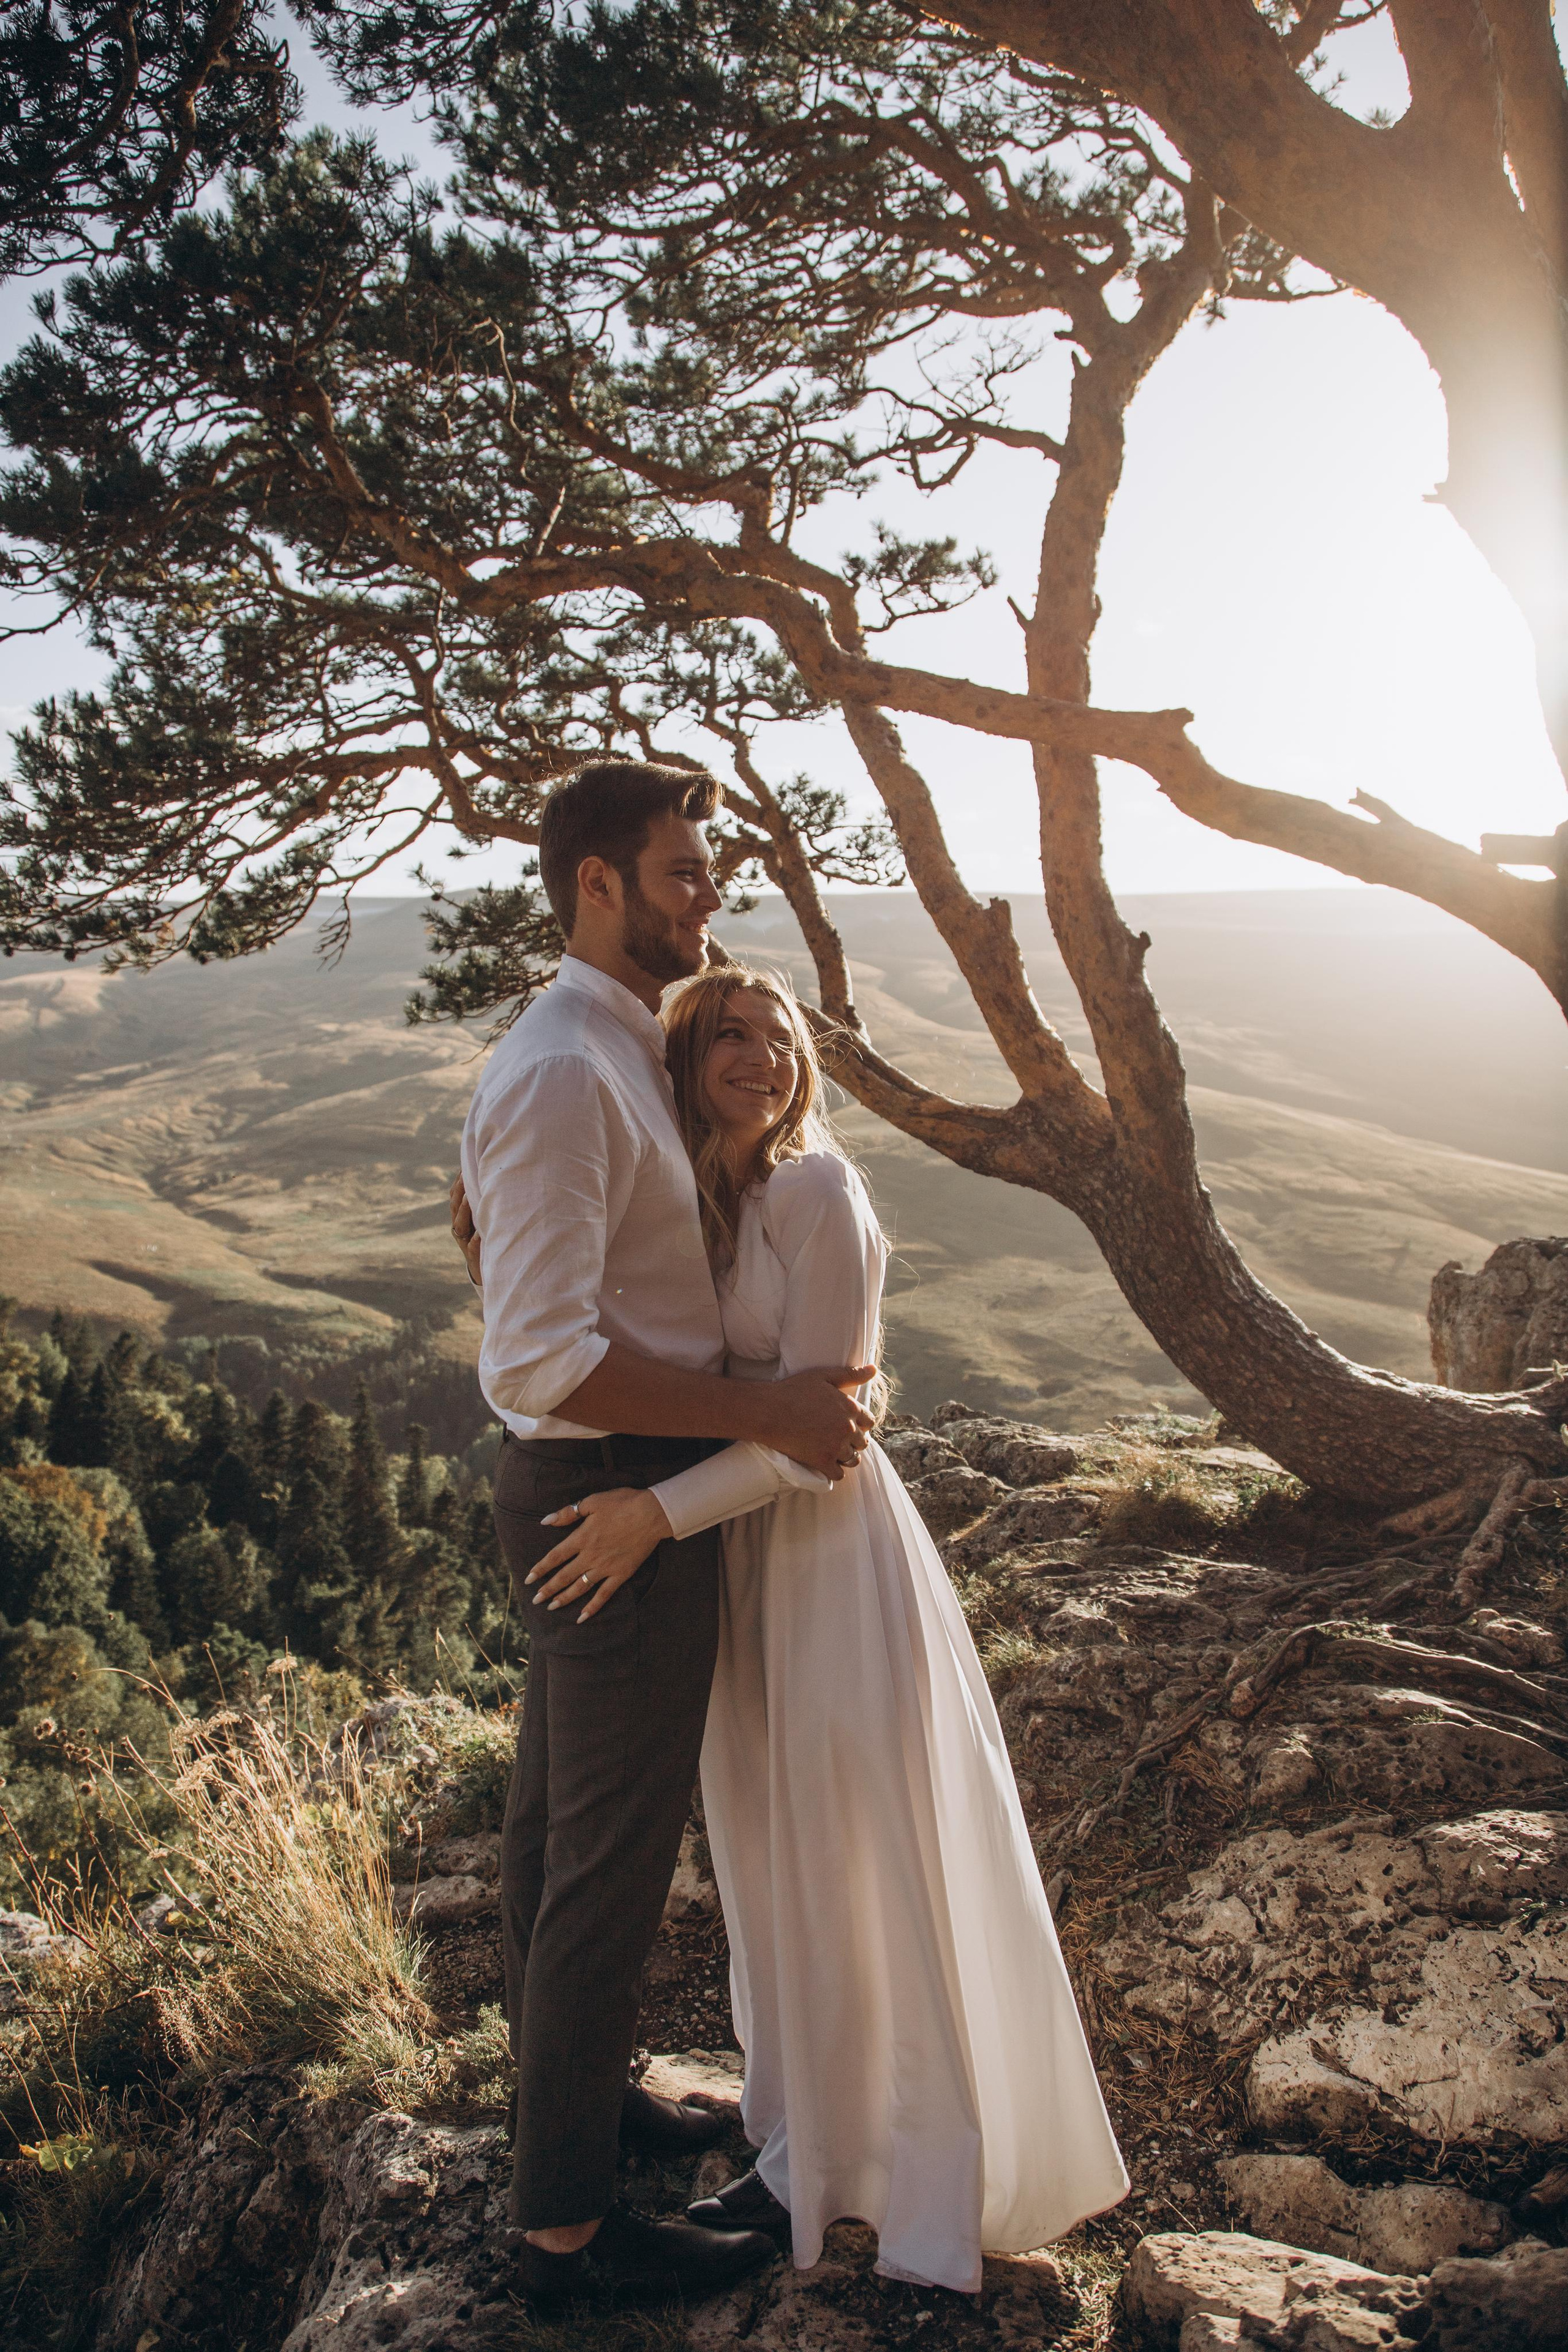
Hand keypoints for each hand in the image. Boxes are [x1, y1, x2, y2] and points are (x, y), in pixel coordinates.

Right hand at [449, 1172, 482, 1286]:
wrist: (485, 1271)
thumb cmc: (486, 1240)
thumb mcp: (482, 1221)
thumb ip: (482, 1203)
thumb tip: (492, 1178)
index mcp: (461, 1217)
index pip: (455, 1197)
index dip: (458, 1182)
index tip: (464, 1166)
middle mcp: (459, 1228)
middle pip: (455, 1207)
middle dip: (459, 1191)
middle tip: (464, 1176)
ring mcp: (463, 1242)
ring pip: (459, 1224)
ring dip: (464, 1211)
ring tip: (470, 1199)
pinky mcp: (472, 1256)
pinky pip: (472, 1247)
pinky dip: (475, 1239)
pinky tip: (480, 1233)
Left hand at [525, 1487, 672, 1620]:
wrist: (652, 1514)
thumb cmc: (622, 1503)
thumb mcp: (592, 1501)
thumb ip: (567, 1513)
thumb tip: (545, 1521)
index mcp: (582, 1538)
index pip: (555, 1557)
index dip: (540, 1569)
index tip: (528, 1579)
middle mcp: (590, 1556)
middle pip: (564, 1576)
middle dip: (548, 1589)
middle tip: (535, 1600)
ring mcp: (606, 1568)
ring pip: (580, 1588)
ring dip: (564, 1599)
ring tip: (552, 1607)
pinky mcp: (621, 1574)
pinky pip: (604, 1595)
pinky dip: (592, 1607)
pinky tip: (582, 1617)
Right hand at [765, 1367, 876, 1479]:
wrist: (768, 1411)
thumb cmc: (793, 1390)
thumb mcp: (823, 1375)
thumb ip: (851, 1374)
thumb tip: (874, 1369)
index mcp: (850, 1407)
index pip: (869, 1422)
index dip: (859, 1423)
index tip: (847, 1424)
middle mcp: (847, 1428)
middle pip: (863, 1442)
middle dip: (853, 1441)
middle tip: (837, 1438)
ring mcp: (835, 1446)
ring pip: (853, 1459)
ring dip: (845, 1456)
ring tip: (831, 1451)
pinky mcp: (822, 1461)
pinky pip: (839, 1474)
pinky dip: (833, 1470)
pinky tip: (824, 1462)